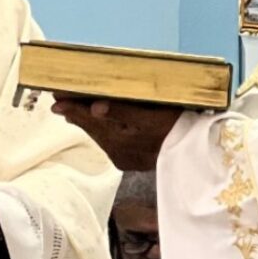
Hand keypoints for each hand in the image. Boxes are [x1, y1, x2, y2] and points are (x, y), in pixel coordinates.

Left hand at [51, 97, 182, 170]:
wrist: (200, 154)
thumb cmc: (181, 126)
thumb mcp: (155, 113)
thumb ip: (123, 109)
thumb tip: (95, 106)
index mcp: (125, 139)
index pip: (92, 118)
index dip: (74, 105)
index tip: (57, 97)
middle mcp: (122, 151)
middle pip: (93, 127)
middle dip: (75, 112)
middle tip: (58, 98)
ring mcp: (125, 158)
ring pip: (98, 135)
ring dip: (84, 121)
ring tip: (70, 109)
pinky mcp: (129, 162)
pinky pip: (107, 143)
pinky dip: (99, 131)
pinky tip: (93, 122)